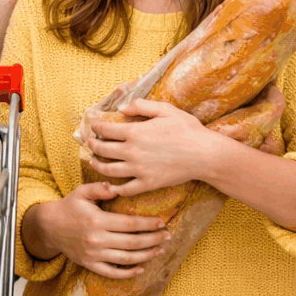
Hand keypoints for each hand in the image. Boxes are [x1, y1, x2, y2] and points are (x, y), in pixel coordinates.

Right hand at [24, 183, 169, 278]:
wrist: (49, 226)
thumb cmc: (69, 207)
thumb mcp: (81, 192)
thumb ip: (99, 188)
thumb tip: (117, 187)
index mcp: (97, 221)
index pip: (130, 224)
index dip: (148, 224)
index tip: (162, 222)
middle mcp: (97, 239)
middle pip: (133, 243)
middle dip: (154, 240)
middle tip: (168, 236)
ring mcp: (94, 254)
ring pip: (127, 259)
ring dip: (147, 255)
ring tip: (160, 249)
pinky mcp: (90, 264)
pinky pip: (112, 273)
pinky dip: (128, 273)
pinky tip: (141, 267)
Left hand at [86, 98, 226, 194]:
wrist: (206, 154)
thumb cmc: (187, 129)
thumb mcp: (165, 109)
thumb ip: (141, 106)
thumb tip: (121, 108)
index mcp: (134, 132)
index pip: (105, 130)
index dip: (96, 128)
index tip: (94, 127)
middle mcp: (132, 152)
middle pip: (102, 150)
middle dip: (92, 145)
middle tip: (89, 143)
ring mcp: (139, 170)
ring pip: (109, 170)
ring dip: (97, 165)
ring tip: (92, 161)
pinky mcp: (148, 184)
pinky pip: (126, 189)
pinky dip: (116, 188)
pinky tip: (112, 185)